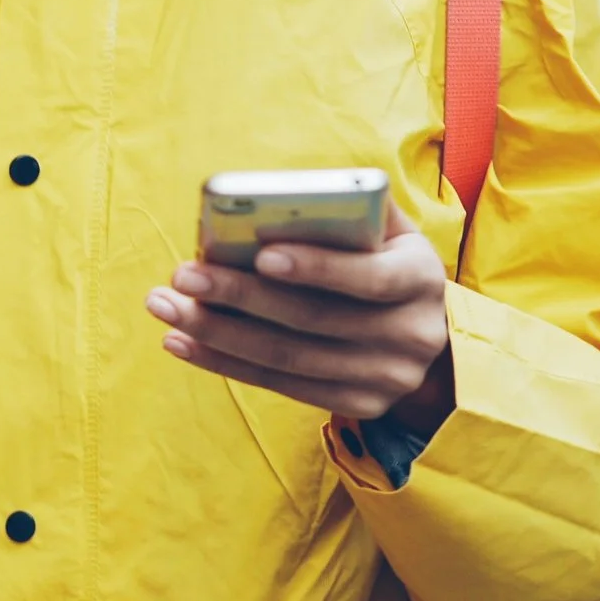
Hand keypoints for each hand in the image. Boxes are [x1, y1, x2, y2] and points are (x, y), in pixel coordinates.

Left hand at [147, 201, 453, 428]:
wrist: (431, 337)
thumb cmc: (388, 262)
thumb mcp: (390, 232)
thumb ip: (352, 207)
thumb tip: (278, 196)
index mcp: (420, 278)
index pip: (369, 277)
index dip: (316, 267)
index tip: (261, 252)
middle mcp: (410, 335)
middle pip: (313, 319)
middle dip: (240, 295)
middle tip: (183, 274)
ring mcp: (384, 378)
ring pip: (288, 357)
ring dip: (218, 333)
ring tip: (168, 307)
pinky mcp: (358, 404)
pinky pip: (281, 385)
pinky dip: (226, 363)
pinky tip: (182, 343)